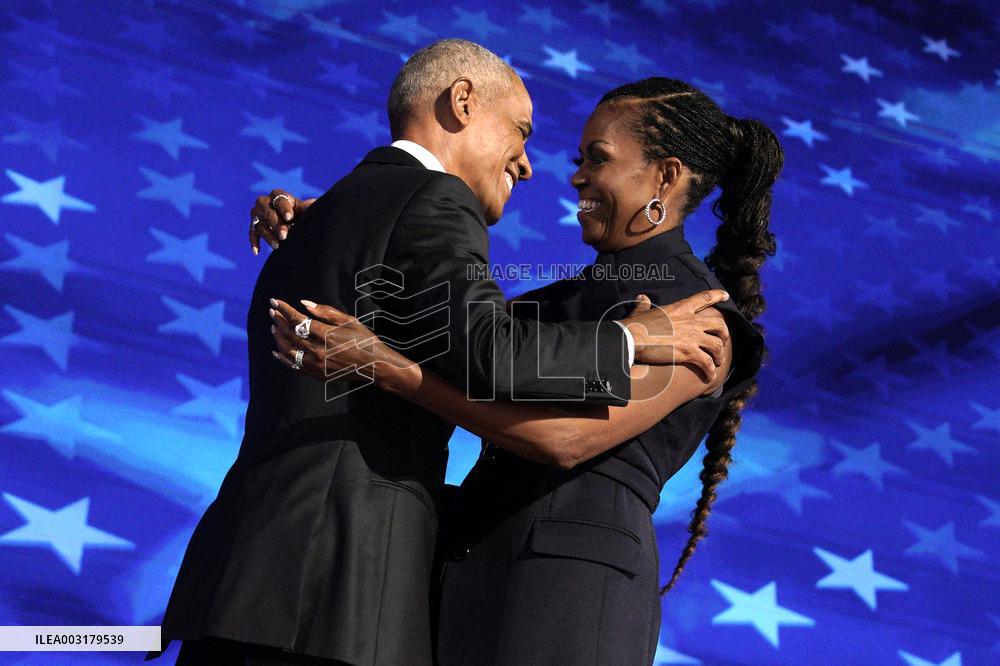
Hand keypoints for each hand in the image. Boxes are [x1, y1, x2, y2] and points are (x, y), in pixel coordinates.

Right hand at [249, 190, 315, 254]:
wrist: (297, 221)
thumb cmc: (303, 212)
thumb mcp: (306, 208)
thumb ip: (306, 207)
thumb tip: (308, 208)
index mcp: (278, 195)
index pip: (279, 199)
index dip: (284, 208)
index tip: (289, 218)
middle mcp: (264, 203)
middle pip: (268, 213)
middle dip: (276, 225)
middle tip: (283, 235)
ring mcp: (257, 215)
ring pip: (260, 225)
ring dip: (268, 236)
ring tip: (277, 246)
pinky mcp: (255, 226)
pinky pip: (252, 234)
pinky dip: (254, 242)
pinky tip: (257, 251)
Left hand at [268, 298, 419, 391]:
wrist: (374, 365)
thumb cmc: (364, 340)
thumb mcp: (349, 321)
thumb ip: (326, 312)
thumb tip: (304, 304)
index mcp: (326, 334)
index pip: (298, 320)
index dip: (285, 310)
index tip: (275, 301)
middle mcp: (318, 350)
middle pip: (290, 334)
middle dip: (279, 321)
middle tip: (272, 312)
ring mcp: (316, 364)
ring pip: (289, 350)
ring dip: (279, 337)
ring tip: (274, 327)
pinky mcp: (317, 374)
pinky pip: (294, 365)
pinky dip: (283, 358)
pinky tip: (276, 351)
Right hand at [618, 290, 730, 381]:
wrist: (632, 338)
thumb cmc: (635, 325)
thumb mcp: (641, 312)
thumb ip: (644, 305)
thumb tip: (642, 298)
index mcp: (681, 308)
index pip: (704, 298)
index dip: (718, 295)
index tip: (726, 296)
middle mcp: (691, 321)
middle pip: (719, 325)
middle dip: (724, 334)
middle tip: (723, 341)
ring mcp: (692, 337)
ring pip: (717, 346)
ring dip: (719, 355)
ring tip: (717, 362)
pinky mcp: (689, 353)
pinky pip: (707, 364)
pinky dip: (710, 372)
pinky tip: (709, 377)